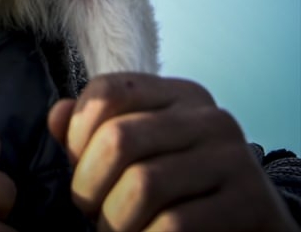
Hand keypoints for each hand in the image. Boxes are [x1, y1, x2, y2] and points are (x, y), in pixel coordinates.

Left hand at [48, 73, 296, 230]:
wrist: (247, 229)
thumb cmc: (179, 191)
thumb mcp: (137, 154)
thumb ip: (92, 134)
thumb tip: (58, 114)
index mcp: (177, 96)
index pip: (107, 91)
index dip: (77, 136)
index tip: (80, 169)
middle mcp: (209, 117)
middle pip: (119, 139)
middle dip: (89, 185)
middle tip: (91, 211)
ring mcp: (234, 156)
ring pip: (144, 184)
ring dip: (115, 220)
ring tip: (116, 230)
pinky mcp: (251, 201)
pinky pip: (175, 223)